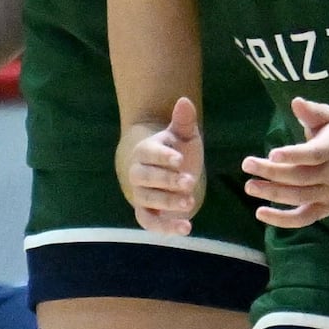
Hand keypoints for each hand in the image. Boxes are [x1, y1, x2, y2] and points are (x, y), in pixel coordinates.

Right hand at [123, 95, 203, 234]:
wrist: (174, 176)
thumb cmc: (179, 153)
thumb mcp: (185, 137)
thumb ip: (184, 121)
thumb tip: (184, 100)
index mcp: (145, 151)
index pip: (150, 153)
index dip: (163, 156)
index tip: (180, 159)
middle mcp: (138, 173)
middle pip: (145, 177)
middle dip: (167, 181)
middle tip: (189, 182)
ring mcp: (140, 195)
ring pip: (148, 200)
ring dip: (168, 203)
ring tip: (190, 203)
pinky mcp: (146, 214)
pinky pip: (150, 222)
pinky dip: (166, 228)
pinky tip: (186, 228)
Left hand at [244, 96, 328, 227]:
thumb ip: (313, 112)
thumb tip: (296, 102)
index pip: (314, 155)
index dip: (293, 155)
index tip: (272, 153)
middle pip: (301, 177)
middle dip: (272, 172)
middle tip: (247, 164)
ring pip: (300, 198)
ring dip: (273, 194)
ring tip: (250, 186)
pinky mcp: (326, 209)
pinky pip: (303, 218)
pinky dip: (282, 220)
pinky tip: (260, 213)